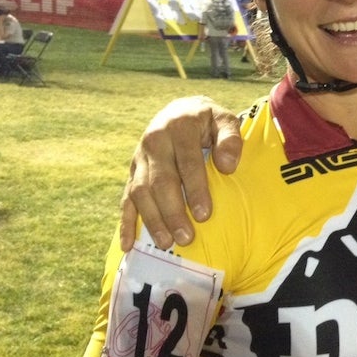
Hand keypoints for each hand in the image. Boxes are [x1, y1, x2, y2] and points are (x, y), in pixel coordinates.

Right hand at [119, 96, 242, 250]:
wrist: (179, 112)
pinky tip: (129, 245)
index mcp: (179, 127)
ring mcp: (139, 158)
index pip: (187, 162)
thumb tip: (228, 166)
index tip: (204, 215)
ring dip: (152, 219)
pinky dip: (126, 223)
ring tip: (166, 243)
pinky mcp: (132, 172)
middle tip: (186, 237)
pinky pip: (126, 199)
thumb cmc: (208, 121)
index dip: (195, 189)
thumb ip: (230, 138)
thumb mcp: (224, 120)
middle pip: (161, 181)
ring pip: (140, 192)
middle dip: (173, 212)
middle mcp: (154, 141)